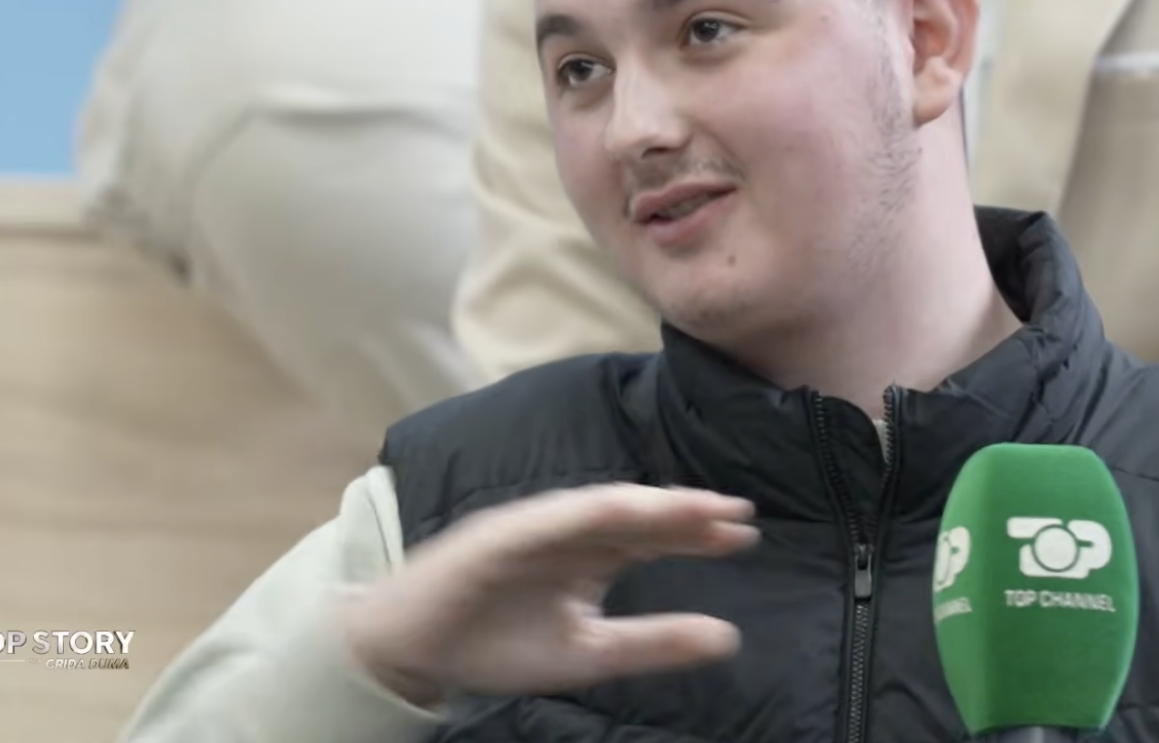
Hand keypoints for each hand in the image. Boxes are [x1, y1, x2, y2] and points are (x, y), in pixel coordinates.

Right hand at [340, 483, 758, 704]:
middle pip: (637, 515)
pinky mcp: (498, 532)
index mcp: (589, 557)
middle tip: (739, 511)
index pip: (654, 537)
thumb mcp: (589, 653)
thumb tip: (729, 638)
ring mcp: (533, 527)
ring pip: (600, 507)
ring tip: (693, 507)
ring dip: (647, 504)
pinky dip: (586, 511)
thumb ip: (654, 642)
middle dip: (686, 511)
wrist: (413, 652)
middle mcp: (568, 533)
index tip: (745, 534)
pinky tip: (626, 510)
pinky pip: (548, 518)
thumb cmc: (496, 645)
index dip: (698, 534)